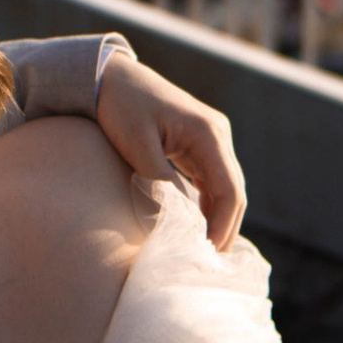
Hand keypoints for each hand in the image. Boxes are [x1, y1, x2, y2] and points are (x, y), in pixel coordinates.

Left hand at [95, 52, 246, 248]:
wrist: (108, 77)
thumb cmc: (121, 106)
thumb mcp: (137, 145)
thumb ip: (161, 182)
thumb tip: (181, 222)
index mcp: (209, 134)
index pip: (230, 191)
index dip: (222, 226)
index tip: (206, 255)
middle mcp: (218, 136)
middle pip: (234, 194)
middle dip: (224, 229)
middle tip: (207, 265)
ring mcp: (210, 141)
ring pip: (225, 191)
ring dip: (217, 220)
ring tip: (202, 253)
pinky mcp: (198, 147)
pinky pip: (211, 183)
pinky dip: (207, 207)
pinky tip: (195, 229)